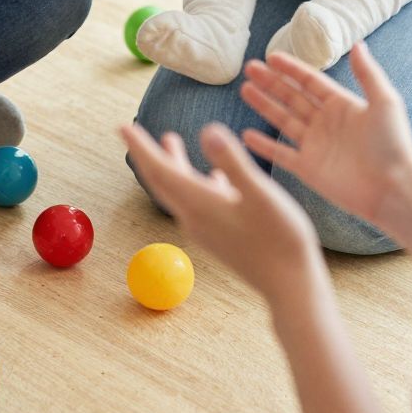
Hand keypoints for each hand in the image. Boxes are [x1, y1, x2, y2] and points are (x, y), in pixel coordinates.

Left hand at [121, 118, 320, 309]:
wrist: (290, 286)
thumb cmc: (281, 239)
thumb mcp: (260, 193)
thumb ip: (233, 161)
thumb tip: (207, 128)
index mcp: (200, 204)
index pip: (160, 170)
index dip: (141, 146)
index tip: (121, 127)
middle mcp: (195, 217)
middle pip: (161, 180)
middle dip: (147, 154)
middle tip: (131, 131)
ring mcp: (207, 229)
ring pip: (179, 190)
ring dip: (172, 164)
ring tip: (169, 140)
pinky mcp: (220, 236)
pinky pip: (199, 203)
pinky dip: (197, 182)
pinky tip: (214, 176)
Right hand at [238, 42, 411, 227]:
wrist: (392, 188)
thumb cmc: (393, 144)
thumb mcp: (384, 102)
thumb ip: (367, 74)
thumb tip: (358, 44)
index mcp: (342, 105)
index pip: (311, 81)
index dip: (291, 69)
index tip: (272, 57)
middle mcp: (325, 123)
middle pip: (292, 97)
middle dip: (271, 83)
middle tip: (249, 68)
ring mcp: (315, 146)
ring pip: (283, 120)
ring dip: (264, 105)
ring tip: (245, 90)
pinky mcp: (308, 169)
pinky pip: (280, 154)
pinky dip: (264, 145)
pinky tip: (245, 134)